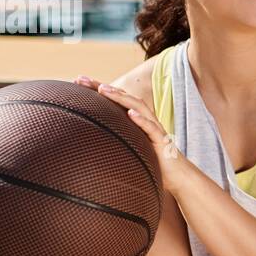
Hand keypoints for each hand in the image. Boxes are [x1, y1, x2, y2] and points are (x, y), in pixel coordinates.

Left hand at [74, 75, 188, 193]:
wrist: (178, 176)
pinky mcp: (162, 141)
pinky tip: (131, 114)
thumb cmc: (153, 164)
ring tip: (104, 90)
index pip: (115, 101)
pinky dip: (142, 120)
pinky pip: (152, 129)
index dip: (97, 90)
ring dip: (121, 98)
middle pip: (124, 98)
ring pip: (138, 108)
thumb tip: (89, 144)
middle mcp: (145, 120)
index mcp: (136, 121)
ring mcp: (154, 129)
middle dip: (102, 87)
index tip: (77, 81)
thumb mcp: (130, 150)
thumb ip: (115, 143)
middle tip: (80, 79)